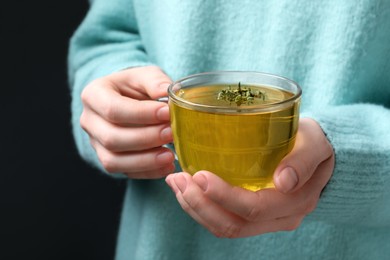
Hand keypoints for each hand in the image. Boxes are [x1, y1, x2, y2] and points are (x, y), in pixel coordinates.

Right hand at [80, 66, 174, 178]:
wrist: (130, 101)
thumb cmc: (137, 87)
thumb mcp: (146, 75)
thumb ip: (156, 81)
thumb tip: (167, 92)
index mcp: (94, 95)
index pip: (113, 109)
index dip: (141, 114)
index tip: (167, 113)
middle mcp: (89, 121)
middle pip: (112, 138)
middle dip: (145, 138)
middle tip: (172, 133)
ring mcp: (96, 144)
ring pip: (114, 161)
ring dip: (145, 160)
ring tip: (170, 155)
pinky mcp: (108, 160)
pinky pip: (125, 172)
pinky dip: (147, 172)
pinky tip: (167, 166)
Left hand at [165, 118, 333, 237]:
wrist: (315, 155)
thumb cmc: (312, 143)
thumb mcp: (315, 143)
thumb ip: (303, 160)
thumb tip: (284, 181)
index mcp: (295, 201)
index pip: (254, 209)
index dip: (224, 196)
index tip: (199, 175)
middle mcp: (280, 217)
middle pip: (233, 224)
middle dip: (200, 204)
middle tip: (179, 178)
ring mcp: (265, 220)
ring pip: (224, 226)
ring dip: (194, 208)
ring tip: (176, 181)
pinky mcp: (252, 216)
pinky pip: (223, 220)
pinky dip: (200, 208)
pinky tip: (186, 189)